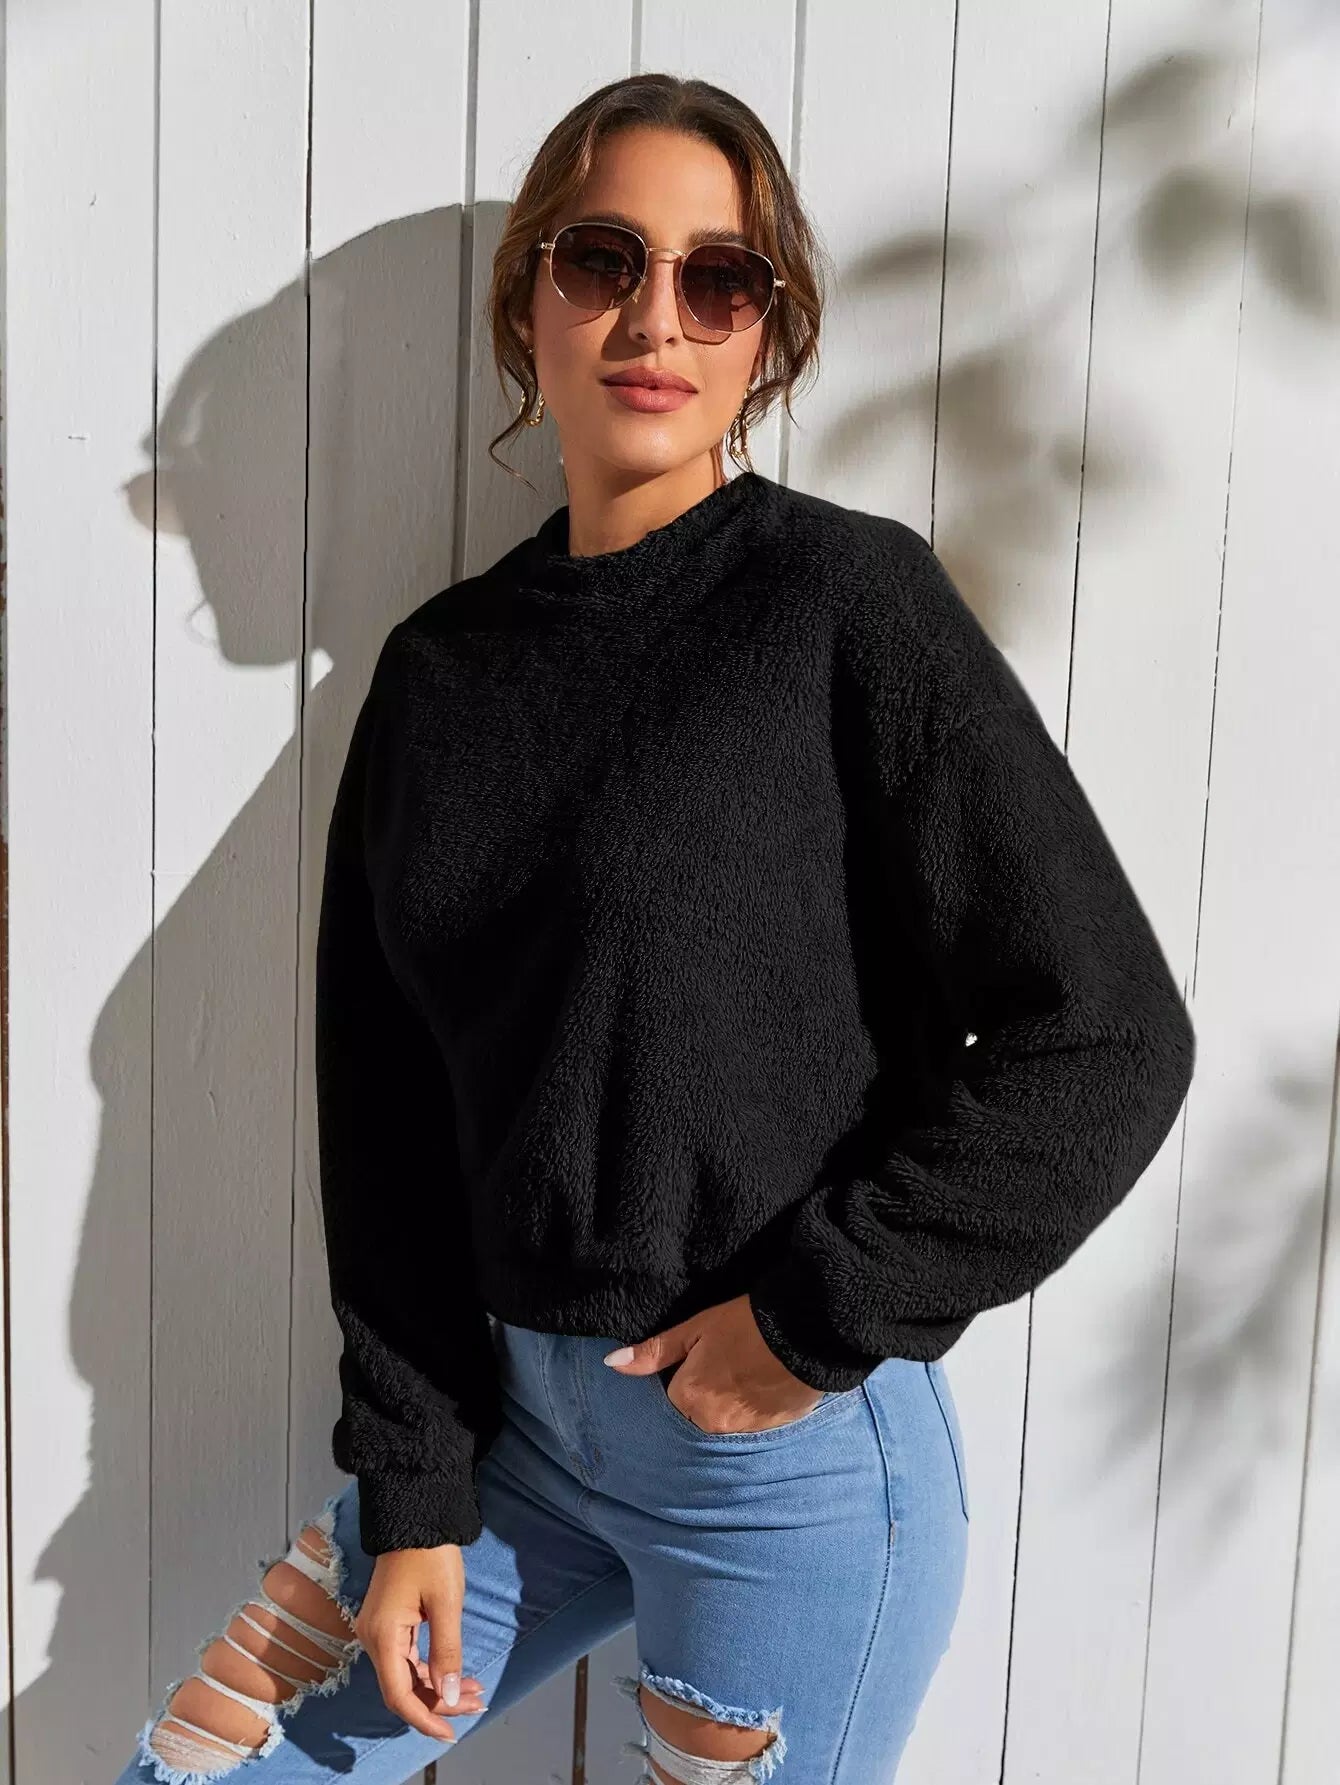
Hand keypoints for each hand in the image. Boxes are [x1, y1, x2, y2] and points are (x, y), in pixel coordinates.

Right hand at [355, 1546, 487, 1742]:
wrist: (415, 1515)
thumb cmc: (431, 1553)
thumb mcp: (446, 1602)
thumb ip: (447, 1652)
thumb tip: (450, 1695)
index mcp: (382, 1634)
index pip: (398, 1694)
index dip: (424, 1718)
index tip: (450, 1732)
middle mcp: (373, 1637)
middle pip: (402, 1688)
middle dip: (439, 1702)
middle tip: (477, 1703)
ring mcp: (378, 1630)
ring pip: (405, 1675)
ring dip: (437, 1688)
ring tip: (475, 1691)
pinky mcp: (387, 1623)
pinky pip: (406, 1659)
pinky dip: (430, 1671)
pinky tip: (456, 1675)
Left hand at [602, 1294, 825, 1433]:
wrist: (806, 1332)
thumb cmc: (746, 1324)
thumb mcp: (695, 1328)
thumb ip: (654, 1351)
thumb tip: (612, 1363)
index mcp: (687, 1399)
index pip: (673, 1395)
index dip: (686, 1374)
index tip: (703, 1356)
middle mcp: (711, 1424)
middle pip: (697, 1411)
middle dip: (707, 1393)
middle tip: (729, 1361)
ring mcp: (743, 1432)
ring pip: (724, 1420)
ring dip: (730, 1403)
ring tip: (750, 1371)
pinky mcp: (771, 1431)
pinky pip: (750, 1425)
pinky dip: (753, 1409)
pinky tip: (765, 1384)